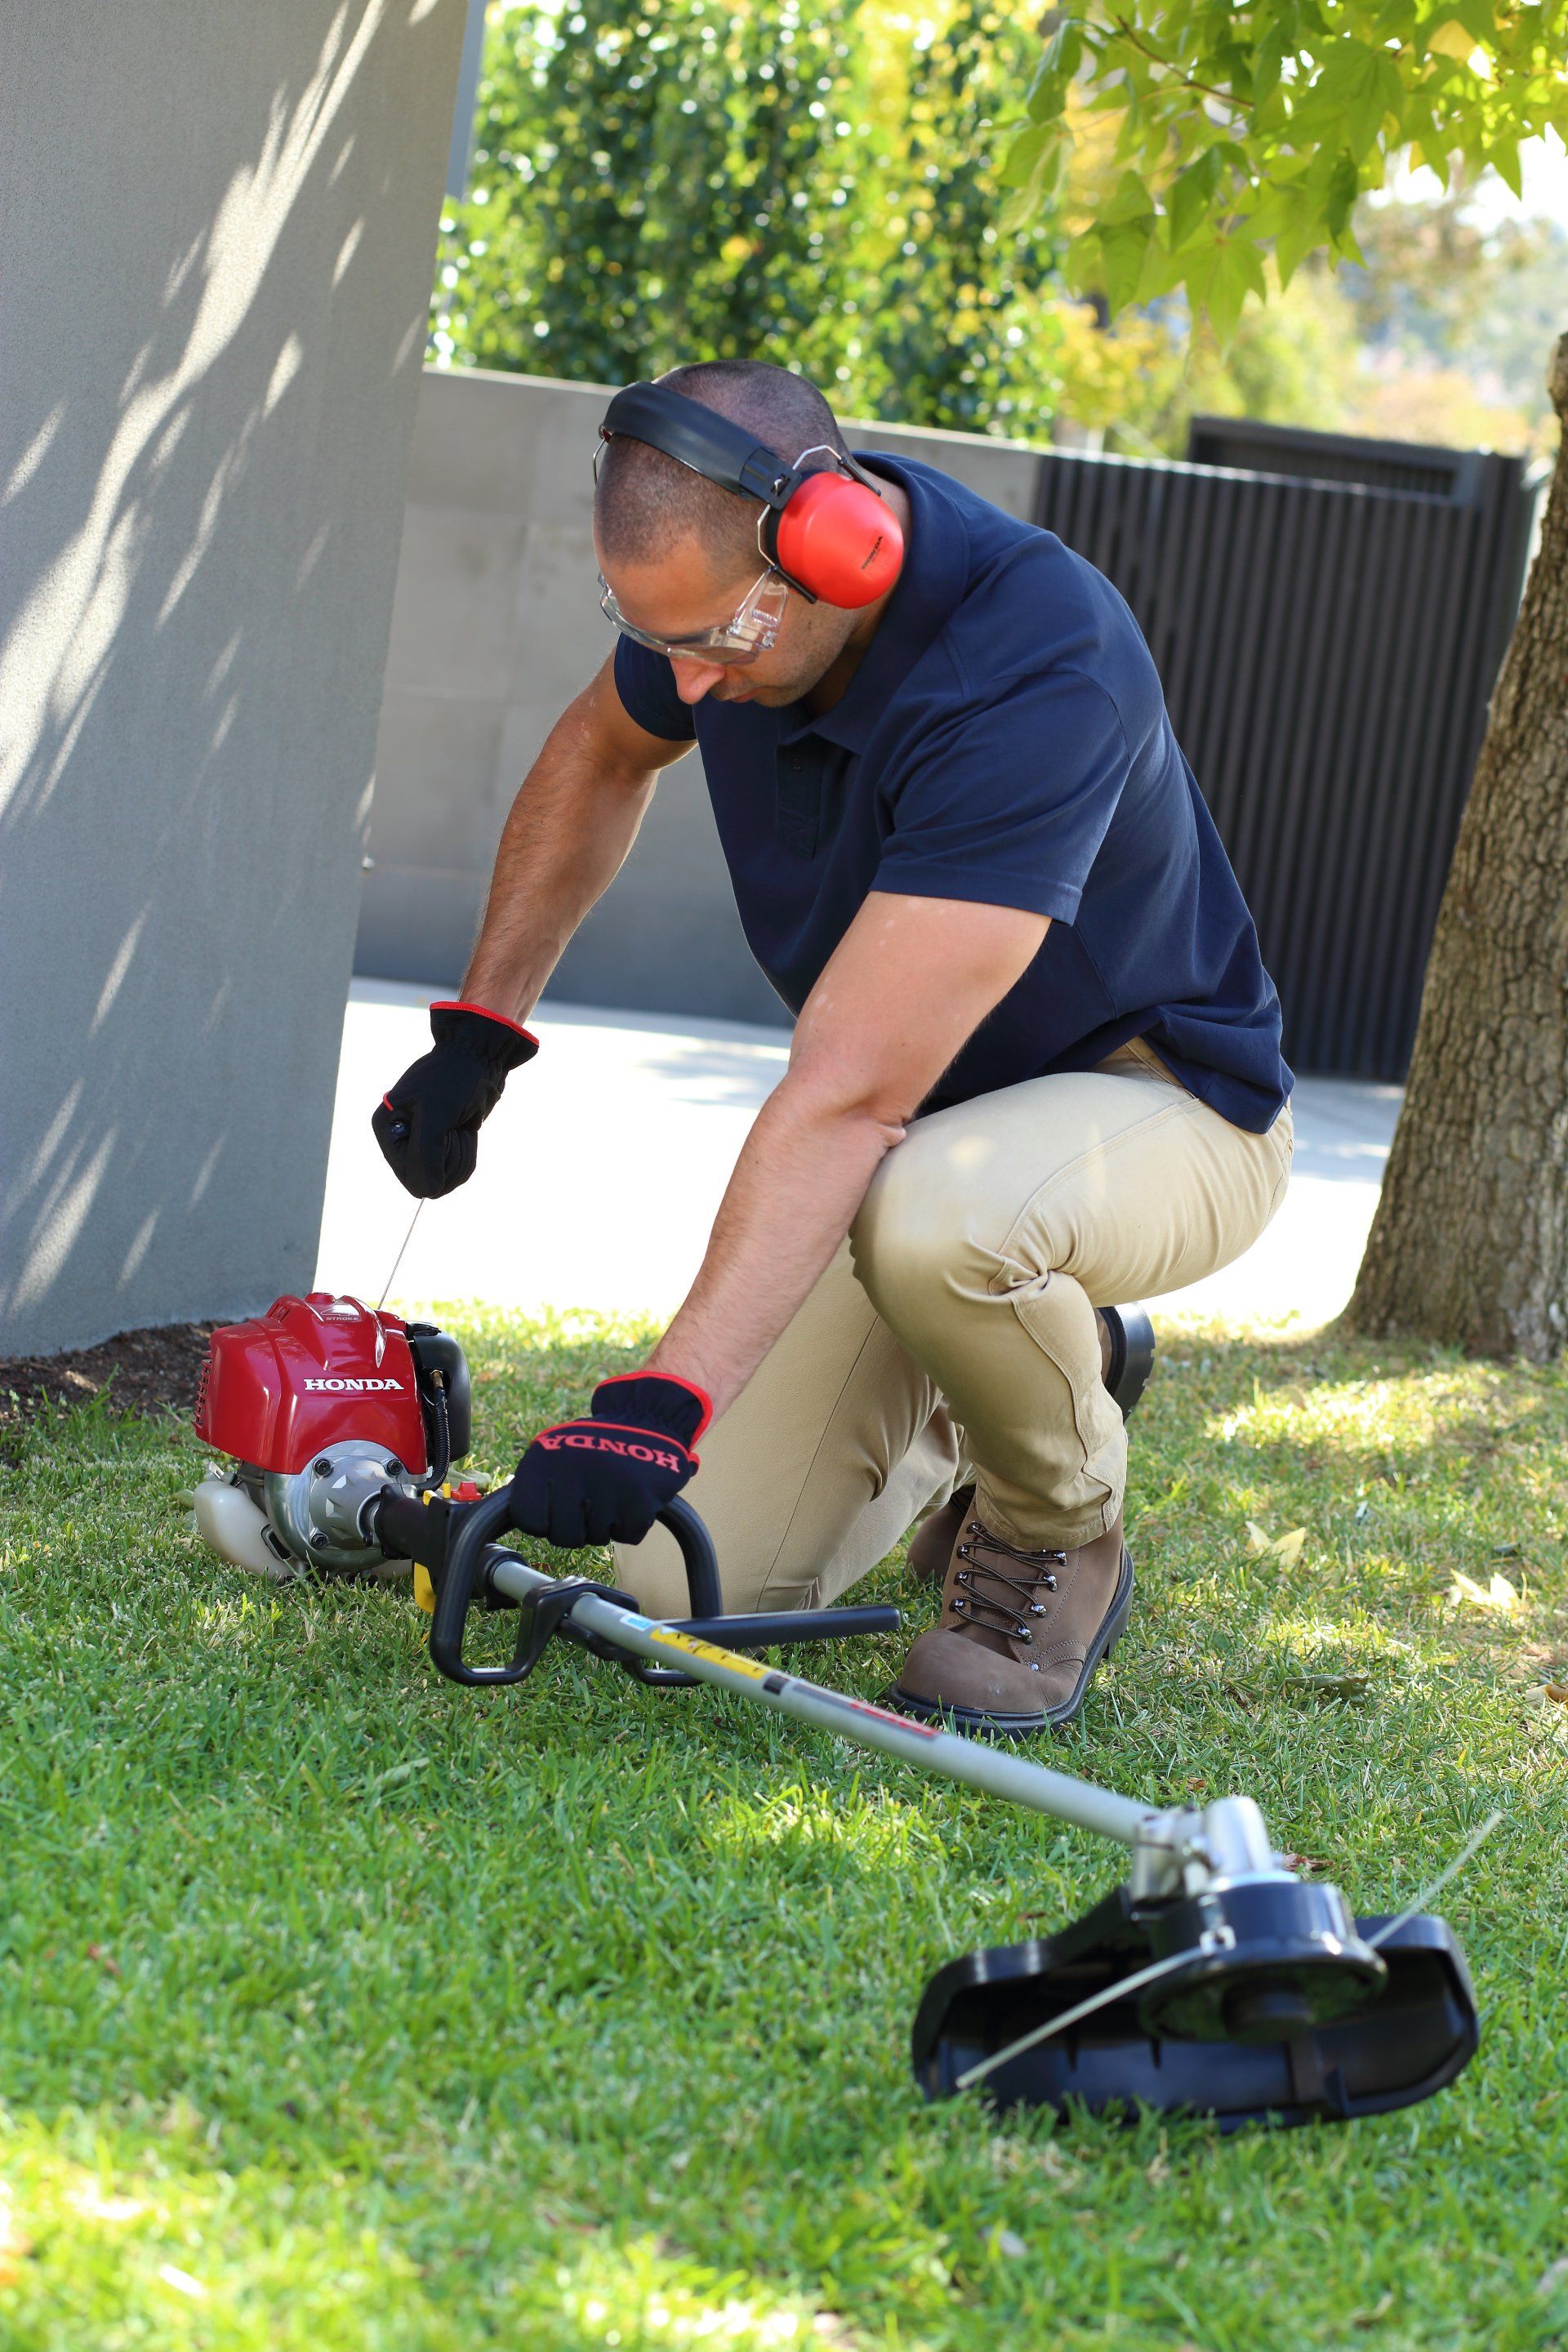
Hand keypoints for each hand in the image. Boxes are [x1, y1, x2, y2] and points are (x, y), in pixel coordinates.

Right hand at [372, 1001, 537, 1197]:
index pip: (410, 1176)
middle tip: (456, 1128)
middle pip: (426, 1181)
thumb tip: (428, 1192)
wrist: (479, 1056)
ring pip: (444, 1177)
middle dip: (450, 1161)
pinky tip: (466, 1130)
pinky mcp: (440, 1141)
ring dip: (460, 1156)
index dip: (436, 1165)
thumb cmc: (455, 1078)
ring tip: (461, 1126)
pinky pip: (455, 1167)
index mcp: (387, 1129)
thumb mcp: (437, 1113)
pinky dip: (466, 1152)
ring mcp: (420, 1141)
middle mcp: (399, 1138)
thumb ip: (426, 1154)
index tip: (447, 1132)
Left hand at [510, 1373, 711, 1548]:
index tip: (556, 1508)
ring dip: (606, 1523)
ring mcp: (606, 1489)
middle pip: (563, 1537)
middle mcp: (572, 1473)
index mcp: (543, 1460)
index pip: (528, 1520)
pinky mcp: (640, 1501)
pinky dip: (632, 1522)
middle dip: (578, 1527)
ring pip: (596, 1538)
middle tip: (590, 1502)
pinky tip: (632, 1495)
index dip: (544, 1521)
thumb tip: (510, 1520)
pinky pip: (627, 1535)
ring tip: (613, 1491)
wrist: (649, 1418)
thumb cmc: (596, 1443)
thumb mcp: (554, 1451)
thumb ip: (533, 1484)